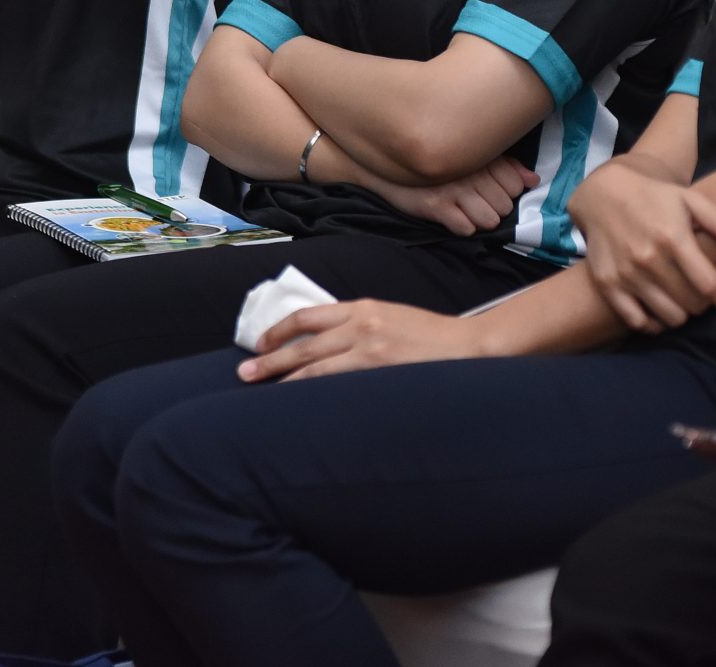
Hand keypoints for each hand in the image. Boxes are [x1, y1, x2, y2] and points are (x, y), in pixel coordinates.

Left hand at [236, 298, 487, 383]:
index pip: (309, 317)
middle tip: (244, 373)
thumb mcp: (392, 318)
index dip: (280, 331)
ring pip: (315, 368)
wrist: (471, 346)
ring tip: (260, 390)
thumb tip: (329, 344)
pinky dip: (316, 396)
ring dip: (284, 380)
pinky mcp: (381, 373)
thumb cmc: (433, 337)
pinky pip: (338, 387)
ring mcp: (370, 351)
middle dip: (270, 360)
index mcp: (364, 308)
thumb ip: (361, 327)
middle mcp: (362, 326)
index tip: (261, 344)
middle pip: (303, 345)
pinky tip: (300, 406)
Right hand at [360, 156, 537, 237]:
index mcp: (481, 156)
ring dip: (480, 219)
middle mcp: (470, 171)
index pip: (515, 185)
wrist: (390, 166)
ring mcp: (453, 189)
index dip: (506, 192)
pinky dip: (462, 226)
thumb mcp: (472, 157)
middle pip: (505, 206)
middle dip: (493, 207)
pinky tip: (452, 216)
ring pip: (489, 220)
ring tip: (466, 210)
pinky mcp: (436, 206)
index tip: (491, 189)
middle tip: (475, 200)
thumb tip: (534, 180)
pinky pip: (466, 229)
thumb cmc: (437, 160)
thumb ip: (506, 166)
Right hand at [566, 159, 715, 331]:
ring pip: (670, 318)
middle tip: (700, 289)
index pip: (710, 284)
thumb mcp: (690, 200)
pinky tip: (659, 310)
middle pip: (693, 305)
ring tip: (681, 297)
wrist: (604, 194)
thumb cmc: (655, 197)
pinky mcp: (608, 284)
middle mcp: (649, 259)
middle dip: (704, 303)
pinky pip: (638, 322)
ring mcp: (626, 274)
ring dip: (682, 313)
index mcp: (673, 238)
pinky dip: (654, 323)